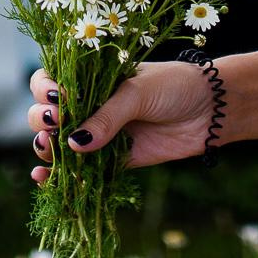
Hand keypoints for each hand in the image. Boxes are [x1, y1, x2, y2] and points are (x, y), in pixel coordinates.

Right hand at [23, 62, 214, 185]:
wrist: (213, 109)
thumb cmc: (175, 85)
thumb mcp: (138, 93)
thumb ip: (107, 117)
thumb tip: (73, 145)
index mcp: (92, 77)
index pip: (52, 80)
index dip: (45, 89)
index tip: (56, 97)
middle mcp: (92, 104)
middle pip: (49, 113)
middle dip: (43, 120)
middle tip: (57, 124)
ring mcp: (102, 133)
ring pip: (61, 143)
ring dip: (46, 149)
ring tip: (46, 152)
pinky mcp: (116, 159)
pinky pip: (84, 170)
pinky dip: (62, 177)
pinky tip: (45, 179)